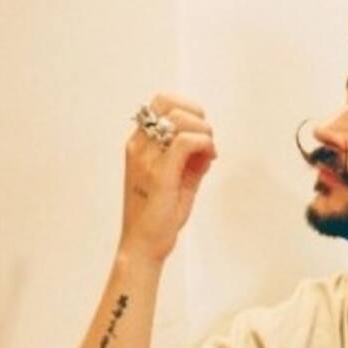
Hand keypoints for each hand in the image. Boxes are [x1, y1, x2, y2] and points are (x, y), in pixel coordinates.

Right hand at [121, 92, 217, 261]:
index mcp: (138, 145)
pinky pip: (185, 142)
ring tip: (208, 153)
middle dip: (197, 116)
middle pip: (168, 102)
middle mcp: (139, 147)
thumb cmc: (158, 217)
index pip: (160, 102)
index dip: (187, 107)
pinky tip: (209, 159)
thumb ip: (191, 161)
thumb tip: (208, 147)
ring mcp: (147, 159)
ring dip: (203, 131)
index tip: (200, 130)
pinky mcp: (160, 174)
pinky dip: (204, 144)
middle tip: (207, 140)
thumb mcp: (177, 181)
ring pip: (178, 119)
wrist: (143, 245)